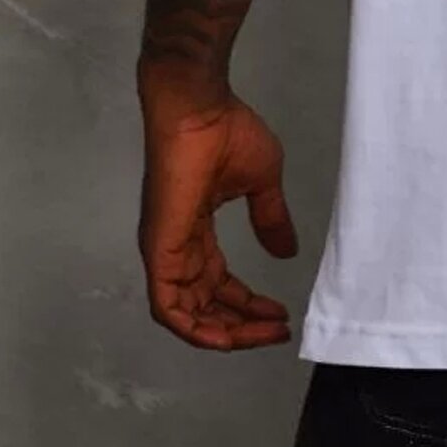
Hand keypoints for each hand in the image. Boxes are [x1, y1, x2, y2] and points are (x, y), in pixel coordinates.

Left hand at [138, 80, 297, 350]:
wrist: (198, 109)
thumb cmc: (227, 133)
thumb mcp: (261, 181)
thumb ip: (269, 219)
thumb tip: (286, 252)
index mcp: (196, 232)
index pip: (217, 284)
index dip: (248, 304)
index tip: (281, 314)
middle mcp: (177, 248)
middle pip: (204, 305)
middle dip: (241, 325)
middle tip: (276, 330)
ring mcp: (165, 250)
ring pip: (187, 314)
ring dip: (224, 332)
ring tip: (264, 333)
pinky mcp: (160, 249)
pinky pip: (168, 307)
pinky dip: (194, 329)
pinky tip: (225, 338)